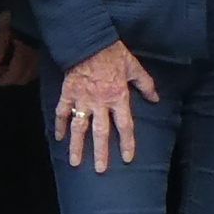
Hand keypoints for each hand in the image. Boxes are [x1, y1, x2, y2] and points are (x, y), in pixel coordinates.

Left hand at [0, 14, 41, 87]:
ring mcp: (45, 54)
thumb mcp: (2, 28)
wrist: (37, 7)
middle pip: (25, 76)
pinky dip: (28, 70)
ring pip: (33, 74)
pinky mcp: (48, 52)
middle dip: (11, 79)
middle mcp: (37, 56)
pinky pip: (39, 67)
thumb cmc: (16, 16)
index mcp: (25, 51)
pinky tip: (20, 65)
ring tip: (8, 69)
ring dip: (20, 75)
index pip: (15, 73)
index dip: (4, 79)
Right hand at [56, 39, 158, 171]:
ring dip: (77, 145)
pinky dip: (60, 125)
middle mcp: (100, 103)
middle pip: (100, 133)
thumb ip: (145, 84)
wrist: (89, 42)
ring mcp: (82, 100)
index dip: (127, 143)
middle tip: (100, 170)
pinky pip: (62, 112)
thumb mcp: (134, 67)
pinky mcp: (68, 94)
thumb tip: (155, 99)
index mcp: (118, 98)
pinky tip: (58, 138)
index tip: (127, 158)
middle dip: (100, 153)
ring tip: (75, 161)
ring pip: (79, 127)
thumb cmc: (113, 54)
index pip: (125, 126)